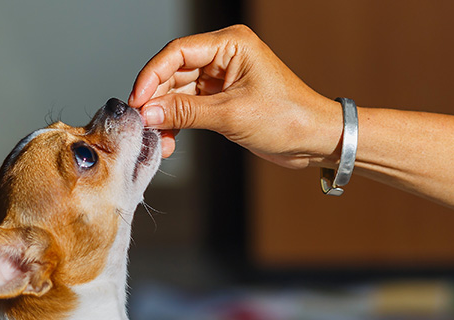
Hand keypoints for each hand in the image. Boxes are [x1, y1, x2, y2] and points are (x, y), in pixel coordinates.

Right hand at [128, 25, 343, 168]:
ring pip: (178, 93)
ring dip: (165, 117)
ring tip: (157, 140)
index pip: (177, 52)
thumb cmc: (288, 119)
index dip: (151, 76)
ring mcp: (222, 78)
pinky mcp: (222, 100)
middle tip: (142, 125)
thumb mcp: (231, 115)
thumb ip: (186, 113)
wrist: (316, 140)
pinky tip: (169, 141)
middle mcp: (224, 56)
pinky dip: (178, 124)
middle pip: (173, 72)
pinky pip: (189, 108)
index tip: (137, 101)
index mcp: (231, 44)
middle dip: (156, 101)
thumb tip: (147, 113)